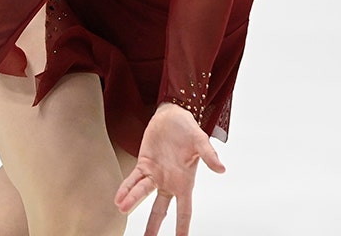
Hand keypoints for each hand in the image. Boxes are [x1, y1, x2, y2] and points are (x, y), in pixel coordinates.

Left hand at [114, 103, 226, 235]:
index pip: (184, 210)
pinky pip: (133, 179)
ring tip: (123, 208)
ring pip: (142, 194)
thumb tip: (221, 169)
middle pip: (160, 210)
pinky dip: (126, 188)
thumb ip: (209, 155)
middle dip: (153, 226)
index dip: (182, 226)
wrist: (172, 115)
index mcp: (185, 182)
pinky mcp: (143, 165)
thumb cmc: (188, 129)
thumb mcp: (201, 140)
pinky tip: (118, 197)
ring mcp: (155, 175)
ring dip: (132, 201)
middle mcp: (169, 182)